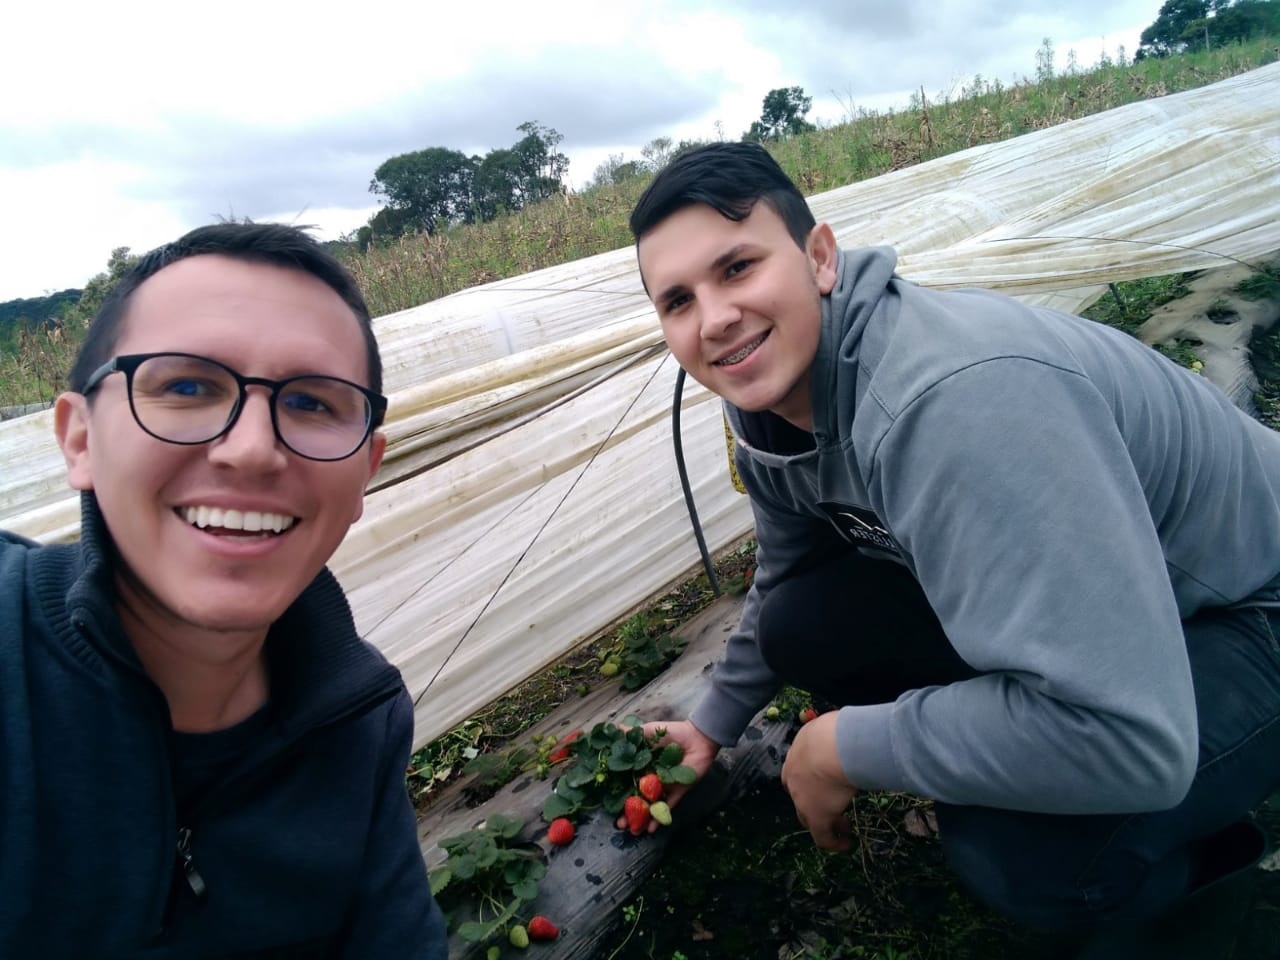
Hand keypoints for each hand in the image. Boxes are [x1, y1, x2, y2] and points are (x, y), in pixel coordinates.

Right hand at [615, 719, 720, 832]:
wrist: (696, 737)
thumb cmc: (671, 732)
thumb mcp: (647, 731)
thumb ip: (630, 734)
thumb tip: (613, 728)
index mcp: (642, 765)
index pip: (627, 784)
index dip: (618, 796)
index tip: (609, 806)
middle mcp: (652, 778)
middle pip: (637, 799)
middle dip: (629, 813)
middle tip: (620, 825)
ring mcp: (664, 786)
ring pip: (651, 806)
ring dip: (642, 819)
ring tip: (634, 832)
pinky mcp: (678, 791)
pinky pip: (668, 807)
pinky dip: (660, 817)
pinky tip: (651, 828)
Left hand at [781, 711, 857, 850]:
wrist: (831, 749)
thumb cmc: (833, 734)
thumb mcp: (826, 729)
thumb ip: (829, 736)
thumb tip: (843, 734)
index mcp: (795, 757)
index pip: (796, 775)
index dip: (809, 781)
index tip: (825, 785)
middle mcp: (793, 780)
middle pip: (799, 797)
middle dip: (815, 802)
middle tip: (834, 805)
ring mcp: (803, 800)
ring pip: (809, 817)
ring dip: (826, 821)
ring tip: (844, 826)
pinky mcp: (817, 817)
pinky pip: (822, 837)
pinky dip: (832, 842)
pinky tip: (845, 843)